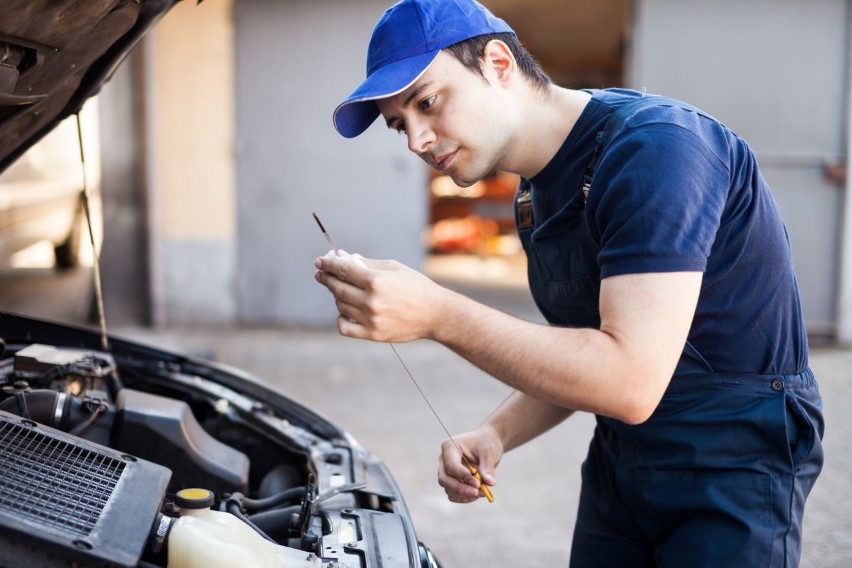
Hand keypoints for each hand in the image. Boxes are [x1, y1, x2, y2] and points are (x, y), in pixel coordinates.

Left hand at [313, 251, 448, 342]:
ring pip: (340, 305)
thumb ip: (367, 264)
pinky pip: (344, 327)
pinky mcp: (372, 334)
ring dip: (337, 296)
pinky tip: (345, 311)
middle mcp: (371, 300)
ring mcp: (370, 319)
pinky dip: (341, 318)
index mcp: (376, 281)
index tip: (320, 262)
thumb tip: (343, 258)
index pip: (343, 270)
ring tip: (342, 290)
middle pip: (337, 287)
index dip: (328, 264)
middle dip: (327, 278)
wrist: (435, 314)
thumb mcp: (394, 268)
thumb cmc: (416, 286)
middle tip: (322, 274)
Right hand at [437, 426, 502, 502]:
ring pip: (448, 488)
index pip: (451, 465)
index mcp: (450, 447)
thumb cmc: (486, 443)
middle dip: (460, 488)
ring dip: (464, 494)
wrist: (487, 444)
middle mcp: (444, 460)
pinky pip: (453, 494)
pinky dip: (464, 498)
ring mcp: (446, 471)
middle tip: (477, 492)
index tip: (478, 483)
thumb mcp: (489, 452)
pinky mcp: (452, 481)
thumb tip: (490, 483)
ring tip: (482, 492)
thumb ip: (488, 467)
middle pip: (444, 479)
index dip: (462, 476)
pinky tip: (477, 495)